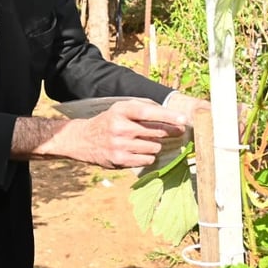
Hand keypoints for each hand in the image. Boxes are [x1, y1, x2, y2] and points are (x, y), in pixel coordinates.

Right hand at [63, 97, 190, 169]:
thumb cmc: (109, 121)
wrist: (83, 139)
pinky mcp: (120, 160)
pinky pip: (148, 160)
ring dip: (155, 145)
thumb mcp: (121, 109)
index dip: (168, 116)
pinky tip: (139, 151)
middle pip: (156, 131)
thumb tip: (171, 115)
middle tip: (178, 131)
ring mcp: (119, 145)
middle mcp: (119, 127)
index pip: (148, 112)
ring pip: (154, 147)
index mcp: (120, 110)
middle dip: (170, 131)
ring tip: (145, 141)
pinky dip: (148, 156)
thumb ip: (143, 107)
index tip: (184, 119)